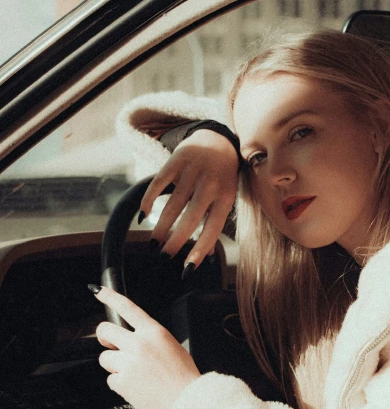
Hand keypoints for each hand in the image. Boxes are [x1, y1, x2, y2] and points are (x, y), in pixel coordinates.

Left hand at [93, 286, 200, 408]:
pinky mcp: (122, 381)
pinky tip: (135, 387)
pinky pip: (111, 379)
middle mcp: (138, 343)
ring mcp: (128, 362)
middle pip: (105, 330)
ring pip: (105, 357)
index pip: (127, 308)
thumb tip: (134, 340)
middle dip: (105, 338)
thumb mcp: (172, 346)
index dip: (110, 297)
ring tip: (132, 373)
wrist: (186, 400)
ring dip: (114, 365)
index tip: (98, 292)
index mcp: (154, 332)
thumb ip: (151, 339)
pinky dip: (120, 384)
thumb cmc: (183, 377)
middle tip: (111, 345)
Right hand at [141, 129, 238, 268]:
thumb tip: (205, 257)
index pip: (212, 229)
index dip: (200, 251)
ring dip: (161, 227)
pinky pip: (158, 184)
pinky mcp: (177, 160)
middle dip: (175, 242)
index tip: (186, 270)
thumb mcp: (226, 196)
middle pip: (190, 219)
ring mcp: (193, 171)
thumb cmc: (222, 176)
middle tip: (163, 257)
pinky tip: (144, 216)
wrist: (218, 139)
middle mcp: (210, 184)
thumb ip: (215, 221)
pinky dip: (148, 201)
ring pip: (172, 205)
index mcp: (226, 197)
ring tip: (154, 243)